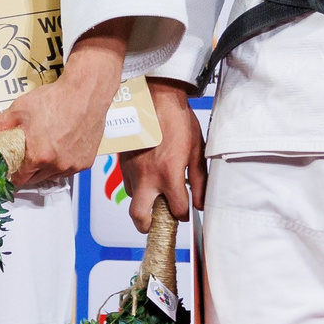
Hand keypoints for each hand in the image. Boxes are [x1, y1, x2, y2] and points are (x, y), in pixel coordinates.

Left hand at [0, 19, 130, 188]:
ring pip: (52, 175)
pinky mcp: (85, 162)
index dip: (11, 174)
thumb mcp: (21, 110)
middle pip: (34, 179)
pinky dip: (61, 163)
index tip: (8, 168)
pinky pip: (68, 170)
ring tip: (42, 149)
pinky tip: (59, 147)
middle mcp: (57, 165)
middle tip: (23, 157)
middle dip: (26, 171)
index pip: (18, 179)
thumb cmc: (55, 99)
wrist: (86, 92)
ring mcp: (73, 165)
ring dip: (44, 168)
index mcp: (38, 156)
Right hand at [118, 79, 204, 230]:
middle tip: (156, 224)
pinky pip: (127, 183)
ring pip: (133, 200)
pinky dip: (136, 186)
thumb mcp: (196, 149)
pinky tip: (147, 176)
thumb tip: (200, 203)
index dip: (183, 213)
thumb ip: (199, 179)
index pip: (177, 210)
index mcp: (168, 174)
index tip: (184, 210)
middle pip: (140, 217)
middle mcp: (147, 176)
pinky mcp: (123, 162)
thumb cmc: (176, 119)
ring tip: (154, 194)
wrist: (154, 97)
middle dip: (148, 226)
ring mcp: (132, 170)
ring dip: (143, 203)